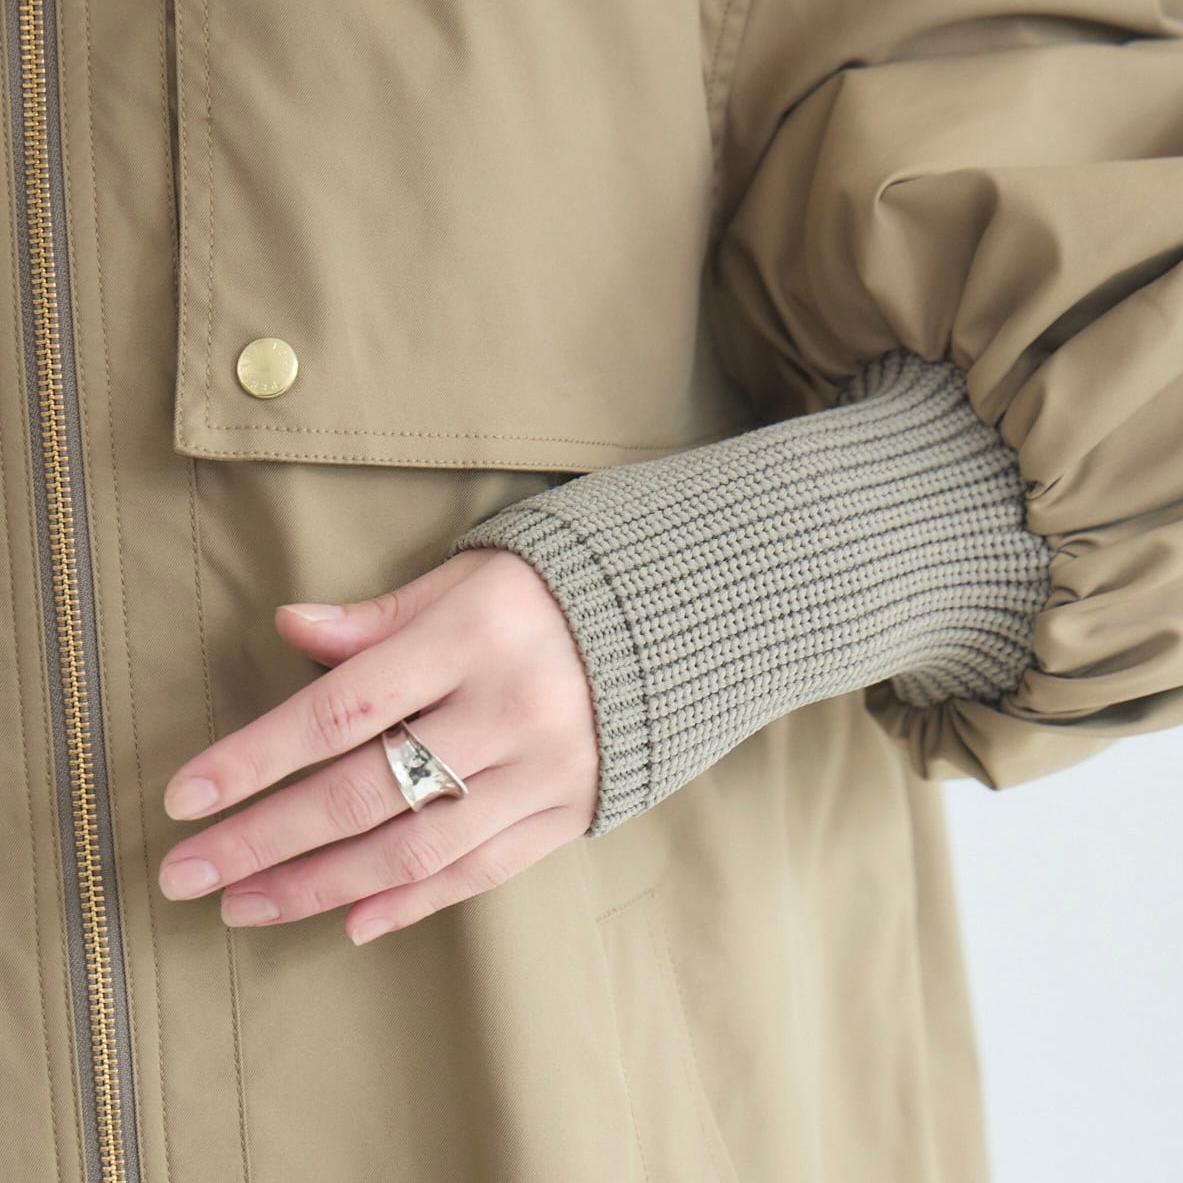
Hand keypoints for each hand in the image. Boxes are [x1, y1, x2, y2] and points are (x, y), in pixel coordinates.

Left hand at [155, 546, 600, 944]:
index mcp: (473, 637)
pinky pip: (483, 869)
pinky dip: (414, 901)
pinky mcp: (569, 810)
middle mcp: (508, 709)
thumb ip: (378, 617)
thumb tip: (288, 628)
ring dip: (320, 885)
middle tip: (187, 874)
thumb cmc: (551, 590)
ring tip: (244, 907)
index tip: (186, 796)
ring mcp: (543, 769)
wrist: (678, 619)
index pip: (345, 706)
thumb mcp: (468, 578)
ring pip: (417, 846)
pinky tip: (349, 922)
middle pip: (368, 790)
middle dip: (266, 837)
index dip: (259, 755)